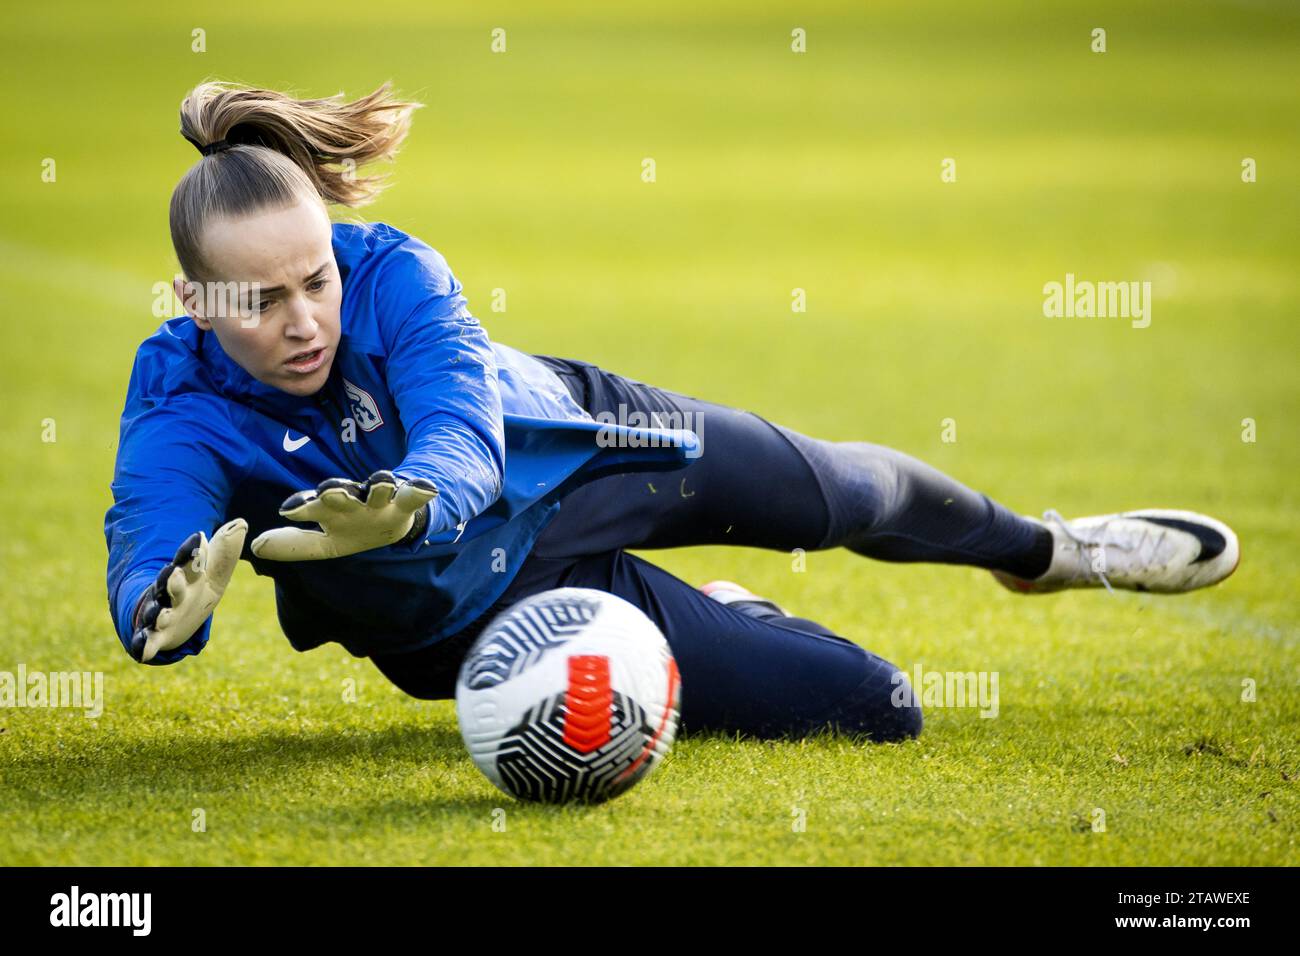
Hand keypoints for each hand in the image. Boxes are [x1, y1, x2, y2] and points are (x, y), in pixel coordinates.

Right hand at [131, 518, 247, 662]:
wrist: (175, 617)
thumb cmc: (195, 590)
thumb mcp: (213, 573)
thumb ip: (225, 551)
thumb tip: (242, 523)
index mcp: (186, 575)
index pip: (189, 560)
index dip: (193, 550)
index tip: (200, 538)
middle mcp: (170, 593)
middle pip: (170, 585)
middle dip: (171, 580)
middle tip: (173, 572)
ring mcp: (160, 614)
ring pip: (156, 612)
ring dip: (156, 613)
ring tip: (159, 615)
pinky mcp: (155, 636)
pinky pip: (148, 641)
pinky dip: (145, 646)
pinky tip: (144, 652)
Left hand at [250, 470, 437, 561]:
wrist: (393, 524)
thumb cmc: (353, 529)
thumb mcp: (325, 542)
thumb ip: (294, 545)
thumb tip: (256, 547)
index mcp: (331, 510)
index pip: (312, 506)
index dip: (301, 506)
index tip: (287, 509)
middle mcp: (355, 500)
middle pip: (343, 493)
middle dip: (336, 490)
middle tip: (329, 489)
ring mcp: (381, 499)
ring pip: (379, 488)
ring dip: (380, 483)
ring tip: (383, 480)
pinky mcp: (405, 502)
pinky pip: (413, 494)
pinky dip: (420, 489)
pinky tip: (426, 488)